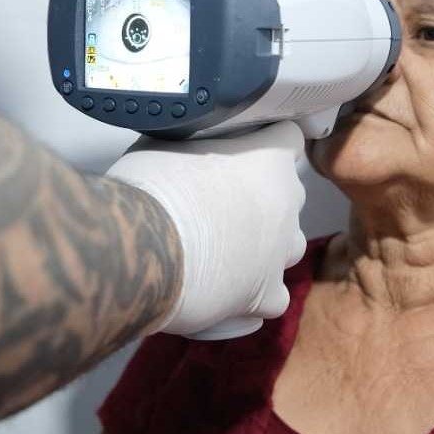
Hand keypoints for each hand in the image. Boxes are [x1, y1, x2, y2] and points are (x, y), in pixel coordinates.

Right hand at [106, 122, 307, 336]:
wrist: (144, 248)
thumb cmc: (153, 187)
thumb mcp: (164, 144)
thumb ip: (189, 145)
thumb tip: (180, 146)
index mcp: (269, 159)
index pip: (288, 137)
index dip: (268, 142)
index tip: (247, 148)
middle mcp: (286, 205)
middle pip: (289, 195)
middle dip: (262, 198)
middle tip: (218, 203)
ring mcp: (281, 253)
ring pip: (289, 246)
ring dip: (266, 246)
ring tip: (225, 250)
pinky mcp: (267, 295)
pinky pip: (273, 295)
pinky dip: (255, 294)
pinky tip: (228, 291)